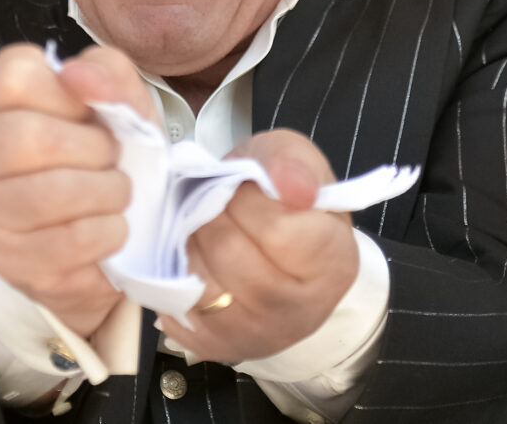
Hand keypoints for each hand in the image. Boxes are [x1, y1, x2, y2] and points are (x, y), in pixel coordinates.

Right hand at [0, 42, 156, 336]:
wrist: (107, 222)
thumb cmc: (104, 145)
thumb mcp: (118, 96)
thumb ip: (107, 72)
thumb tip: (79, 75)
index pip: (14, 79)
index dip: (70, 97)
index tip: (91, 115)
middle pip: (29, 140)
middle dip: (94, 149)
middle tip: (112, 158)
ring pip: (46, 196)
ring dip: (105, 193)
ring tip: (115, 191)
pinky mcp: (6, 258)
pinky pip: (65, 243)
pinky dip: (106, 233)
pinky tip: (110, 226)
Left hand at [157, 128, 357, 364]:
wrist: (268, 243)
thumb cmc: (280, 200)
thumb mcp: (290, 160)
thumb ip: (291, 162)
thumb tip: (293, 187)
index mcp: (334, 263)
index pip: (278, 232)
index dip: (248, 201)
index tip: (243, 187)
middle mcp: (301, 312)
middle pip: (231, 255)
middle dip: (210, 216)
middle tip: (213, 201)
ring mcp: (259, 337)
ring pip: (200, 284)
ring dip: (186, 243)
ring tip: (198, 225)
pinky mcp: (217, 348)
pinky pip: (178, 308)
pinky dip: (172, 275)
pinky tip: (188, 256)